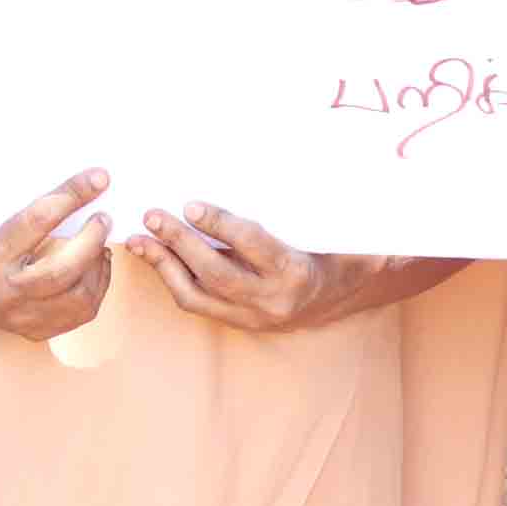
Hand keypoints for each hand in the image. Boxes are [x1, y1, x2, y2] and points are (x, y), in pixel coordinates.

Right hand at [0, 169, 113, 340]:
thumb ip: (23, 204)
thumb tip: (75, 180)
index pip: (37, 221)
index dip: (72, 196)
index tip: (98, 179)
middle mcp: (2, 291)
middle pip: (63, 269)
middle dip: (92, 239)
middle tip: (104, 217)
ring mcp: (19, 317)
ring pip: (78, 298)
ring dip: (98, 266)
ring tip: (102, 242)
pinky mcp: (33, 331)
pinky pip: (79, 314)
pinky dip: (96, 287)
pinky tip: (97, 267)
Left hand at [124, 200, 384, 332]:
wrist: (350, 295)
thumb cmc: (345, 252)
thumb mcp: (350, 234)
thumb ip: (346, 212)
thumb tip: (368, 184)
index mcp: (298, 272)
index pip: (253, 246)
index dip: (221, 226)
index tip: (193, 204)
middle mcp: (273, 300)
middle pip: (217, 273)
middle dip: (181, 244)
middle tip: (153, 214)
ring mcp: (253, 315)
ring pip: (198, 295)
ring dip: (164, 266)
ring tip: (138, 238)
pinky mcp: (238, 320)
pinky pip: (197, 303)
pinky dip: (171, 279)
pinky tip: (151, 255)